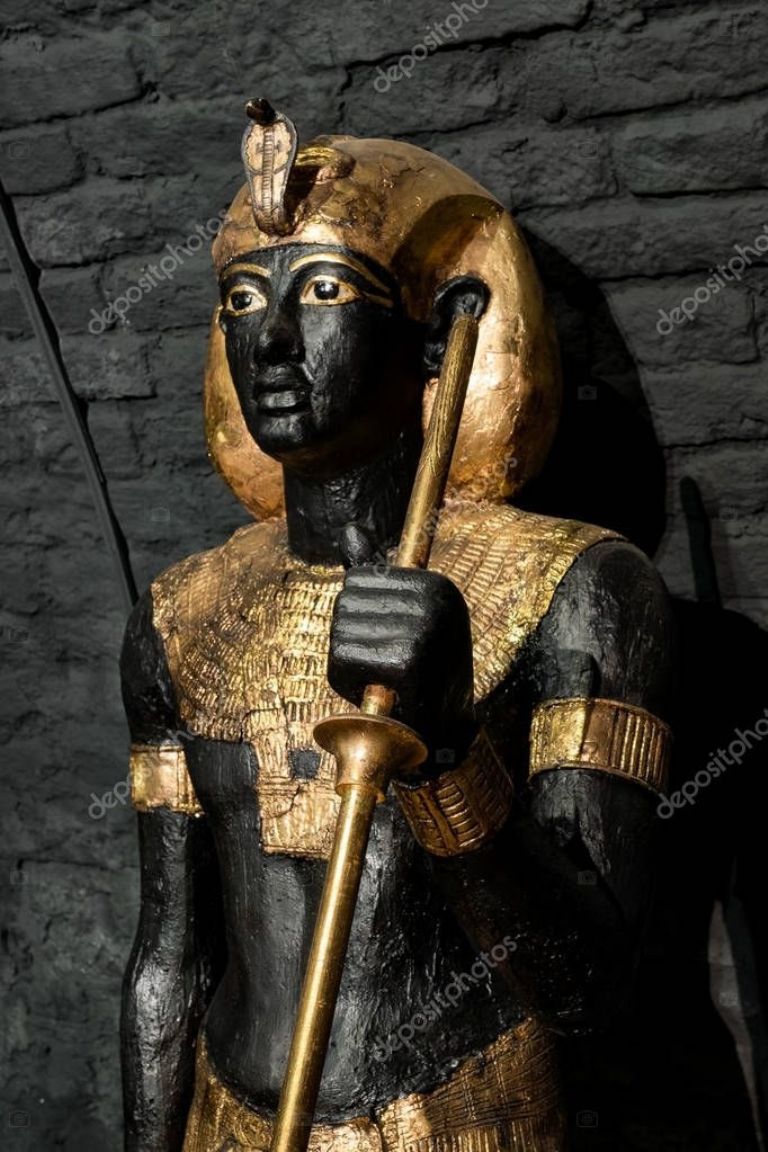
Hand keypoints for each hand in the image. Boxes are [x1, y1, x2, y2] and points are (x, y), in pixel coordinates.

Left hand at [328, 565, 475, 766]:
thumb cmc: (419, 671)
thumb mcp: (403, 616)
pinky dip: (349, 681)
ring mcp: (423, 630)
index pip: (358, 579)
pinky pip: (346, 659)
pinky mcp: (407, 662)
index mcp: (436, 585)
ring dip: (351, 662)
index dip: (360, 616)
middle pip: (347, 603)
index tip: (387, 640)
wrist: (445, 729)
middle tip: (383, 666)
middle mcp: (434, 600)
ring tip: (382, 679)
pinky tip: (378, 692)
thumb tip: (350, 530)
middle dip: (353, 639)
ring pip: (342, 632)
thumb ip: (377, 576)